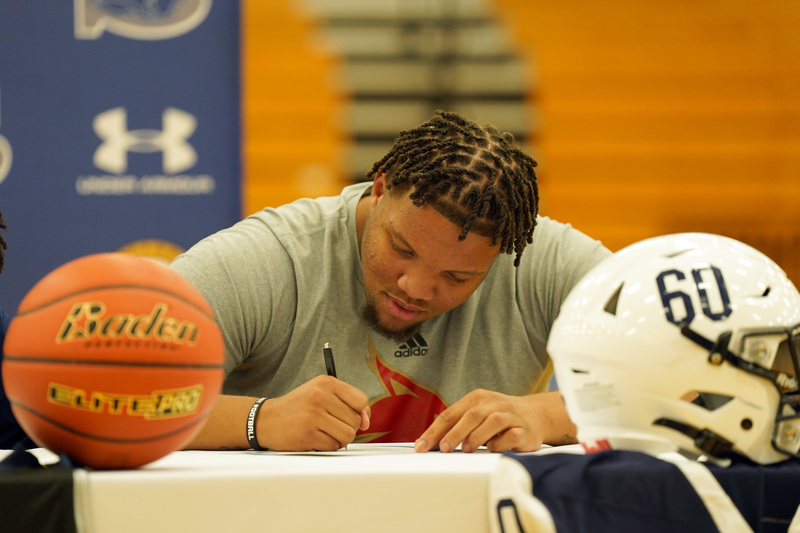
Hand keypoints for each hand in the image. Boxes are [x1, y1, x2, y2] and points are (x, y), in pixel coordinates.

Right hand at [258, 375, 369, 450]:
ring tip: (325, 432)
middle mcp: (320, 396)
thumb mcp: (321, 393)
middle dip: (347, 426)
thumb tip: (366, 421)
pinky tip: (315, 438)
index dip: (359, 412)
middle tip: (330, 424)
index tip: (349, 415)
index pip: (361, 400)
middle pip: (355, 420)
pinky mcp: (308, 434)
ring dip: (339, 438)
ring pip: (348, 435)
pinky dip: (327, 446)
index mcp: (326, 382)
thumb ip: (347, 403)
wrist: (266, 420)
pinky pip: (333, 446)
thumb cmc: (298, 407)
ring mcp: (314, 416)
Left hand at [414, 390, 574, 453]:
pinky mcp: (524, 430)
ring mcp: (510, 415)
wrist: (535, 414)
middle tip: (443, 448)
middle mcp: (493, 404)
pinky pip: (511, 436)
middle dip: (455, 433)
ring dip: (477, 437)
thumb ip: (458, 424)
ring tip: (467, 449)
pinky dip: (501, 444)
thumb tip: (431, 443)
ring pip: (492, 422)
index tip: (422, 446)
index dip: (434, 431)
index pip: (450, 414)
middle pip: (471, 415)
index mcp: (477, 398)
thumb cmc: (499, 416)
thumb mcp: (477, 413)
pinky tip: (493, 449)